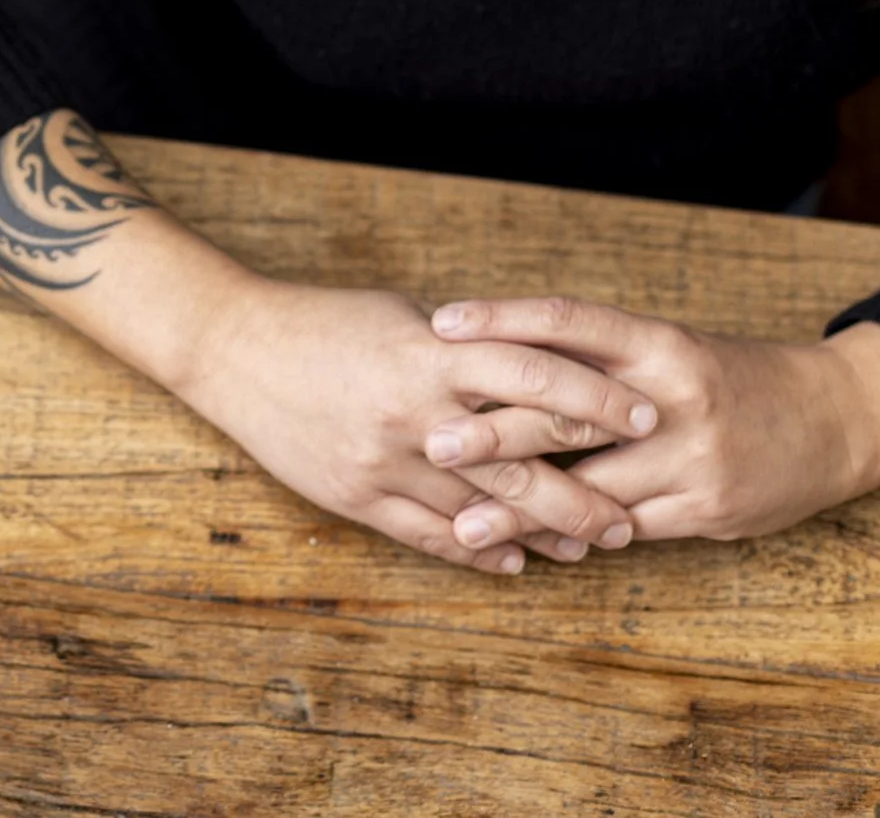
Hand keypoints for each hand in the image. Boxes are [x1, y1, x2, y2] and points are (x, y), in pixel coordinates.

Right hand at [172, 278, 660, 573]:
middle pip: (519, 461)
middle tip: (630, 513)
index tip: (645, 415)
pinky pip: (427, 535)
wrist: (234, 349)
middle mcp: (414, 413)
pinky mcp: (354, 496)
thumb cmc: (325, 322)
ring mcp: (383, 461)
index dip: (596, 399)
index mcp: (431, 353)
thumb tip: (537, 365)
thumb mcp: (405, 317)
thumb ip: (468, 347)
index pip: (536, 377)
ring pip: (479, 511)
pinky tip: (510, 562)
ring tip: (586, 546)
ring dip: (538, 533)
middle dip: (583, 492)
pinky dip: (475, 552)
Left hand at [423, 298, 879, 546]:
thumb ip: (595, 356)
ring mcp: (693, 457)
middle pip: (569, 411)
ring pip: (592, 488)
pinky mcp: (707, 509)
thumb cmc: (729, 379)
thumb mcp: (667, 350)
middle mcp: (673, 396)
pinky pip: (626, 527)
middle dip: (495, 431)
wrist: (837, 418)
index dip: (501, 319)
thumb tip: (495, 357)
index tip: (441, 324)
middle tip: (432, 442)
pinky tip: (532, 547)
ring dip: (522, 511)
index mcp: (658, 342)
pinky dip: (577, 536)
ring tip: (462, 526)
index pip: (569, 320)